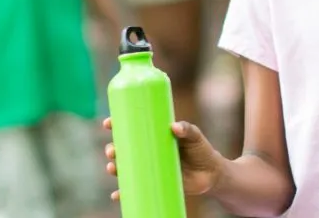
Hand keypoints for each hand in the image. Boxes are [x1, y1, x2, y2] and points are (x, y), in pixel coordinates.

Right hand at [102, 119, 226, 199]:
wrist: (210, 174)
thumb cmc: (201, 150)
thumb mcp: (195, 137)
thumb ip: (187, 130)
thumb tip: (174, 127)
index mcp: (153, 137)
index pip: (130, 129)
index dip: (116, 125)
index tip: (108, 124)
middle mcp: (147, 152)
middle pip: (122, 149)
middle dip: (112, 150)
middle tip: (112, 151)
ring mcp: (148, 169)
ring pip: (124, 169)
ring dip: (114, 169)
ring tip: (112, 169)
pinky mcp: (153, 184)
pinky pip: (133, 188)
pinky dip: (123, 193)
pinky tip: (117, 195)